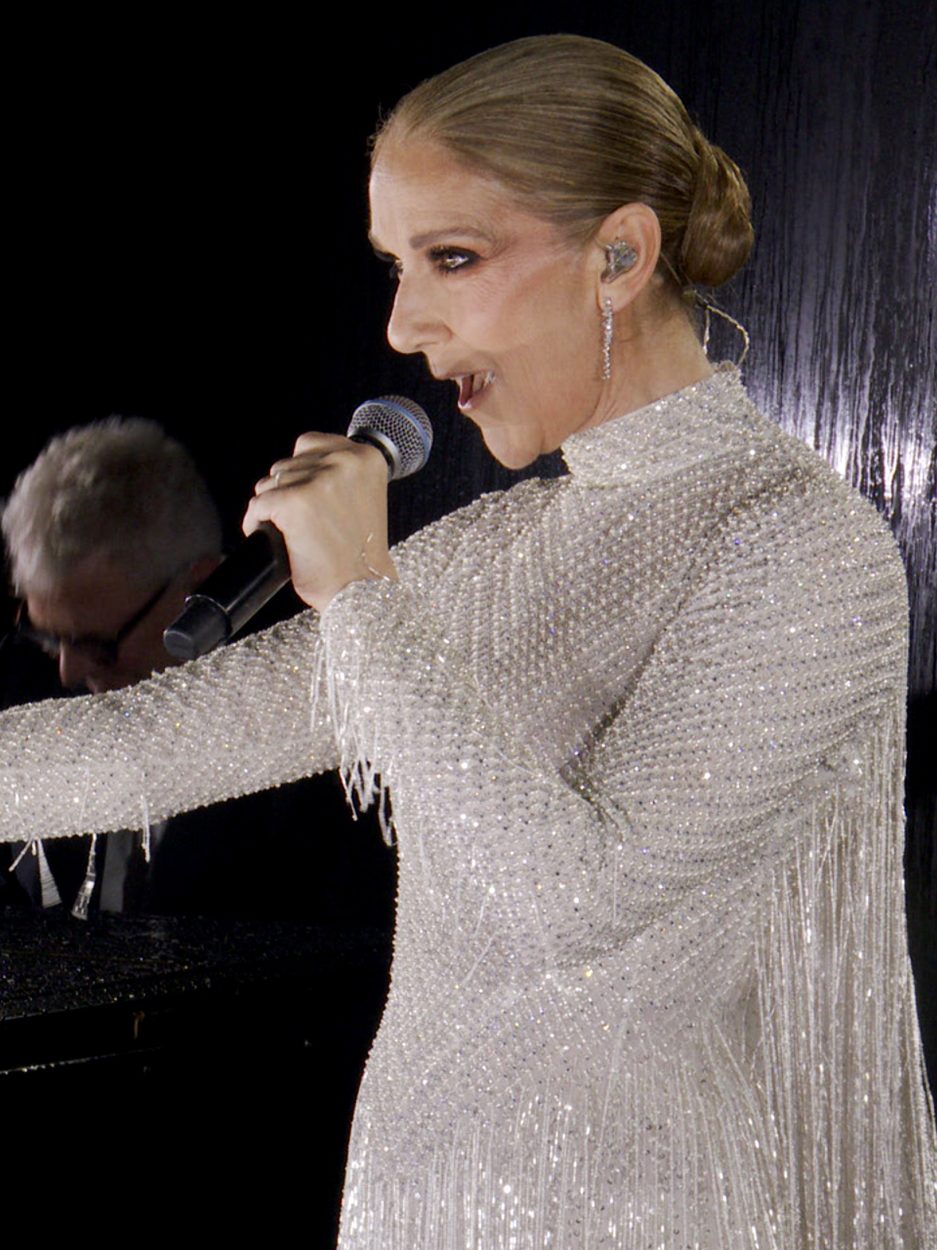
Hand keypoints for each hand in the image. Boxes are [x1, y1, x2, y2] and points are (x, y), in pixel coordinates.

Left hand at [242, 433, 396, 612]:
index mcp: (366, 457)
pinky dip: (257, 524)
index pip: (309, 444)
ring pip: (268, 484)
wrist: (361, 588)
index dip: (301, 472)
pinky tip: (274, 539)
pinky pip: (257, 506)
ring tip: (291, 532)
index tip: (307, 496)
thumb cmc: (361, 552)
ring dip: (272, 508)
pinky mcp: (294, 502)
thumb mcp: (363, 496)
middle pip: (286, 464)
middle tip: (302, 522)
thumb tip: (296, 466)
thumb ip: (338, 474)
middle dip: (286, 491)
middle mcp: (344, 462)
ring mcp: (318, 481)